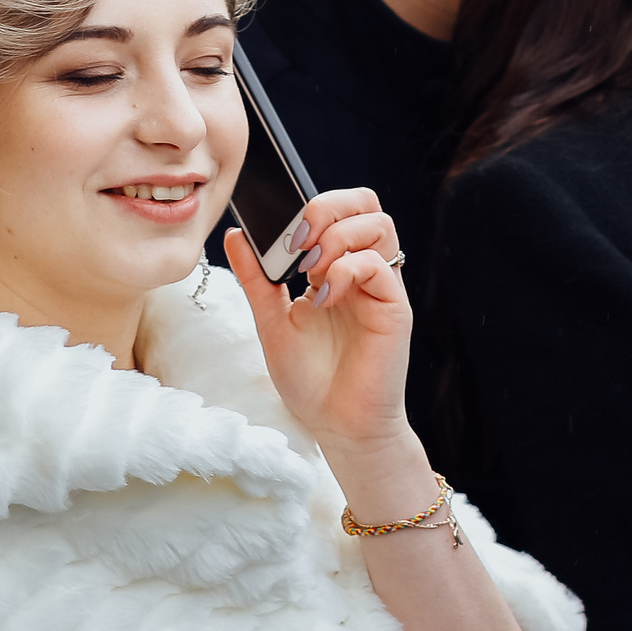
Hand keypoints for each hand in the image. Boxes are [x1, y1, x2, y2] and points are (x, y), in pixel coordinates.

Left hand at [223, 188, 410, 459]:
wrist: (337, 427)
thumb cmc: (311, 381)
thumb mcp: (271, 322)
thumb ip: (257, 278)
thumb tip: (236, 235)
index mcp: (336, 268)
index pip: (339, 209)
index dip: (310, 207)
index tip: (277, 234)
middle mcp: (364, 271)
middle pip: (365, 204)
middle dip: (327, 208)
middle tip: (297, 239)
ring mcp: (382, 288)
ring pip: (380, 224)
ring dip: (336, 237)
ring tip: (309, 272)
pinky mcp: (395, 309)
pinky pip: (380, 265)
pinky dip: (346, 270)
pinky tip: (324, 297)